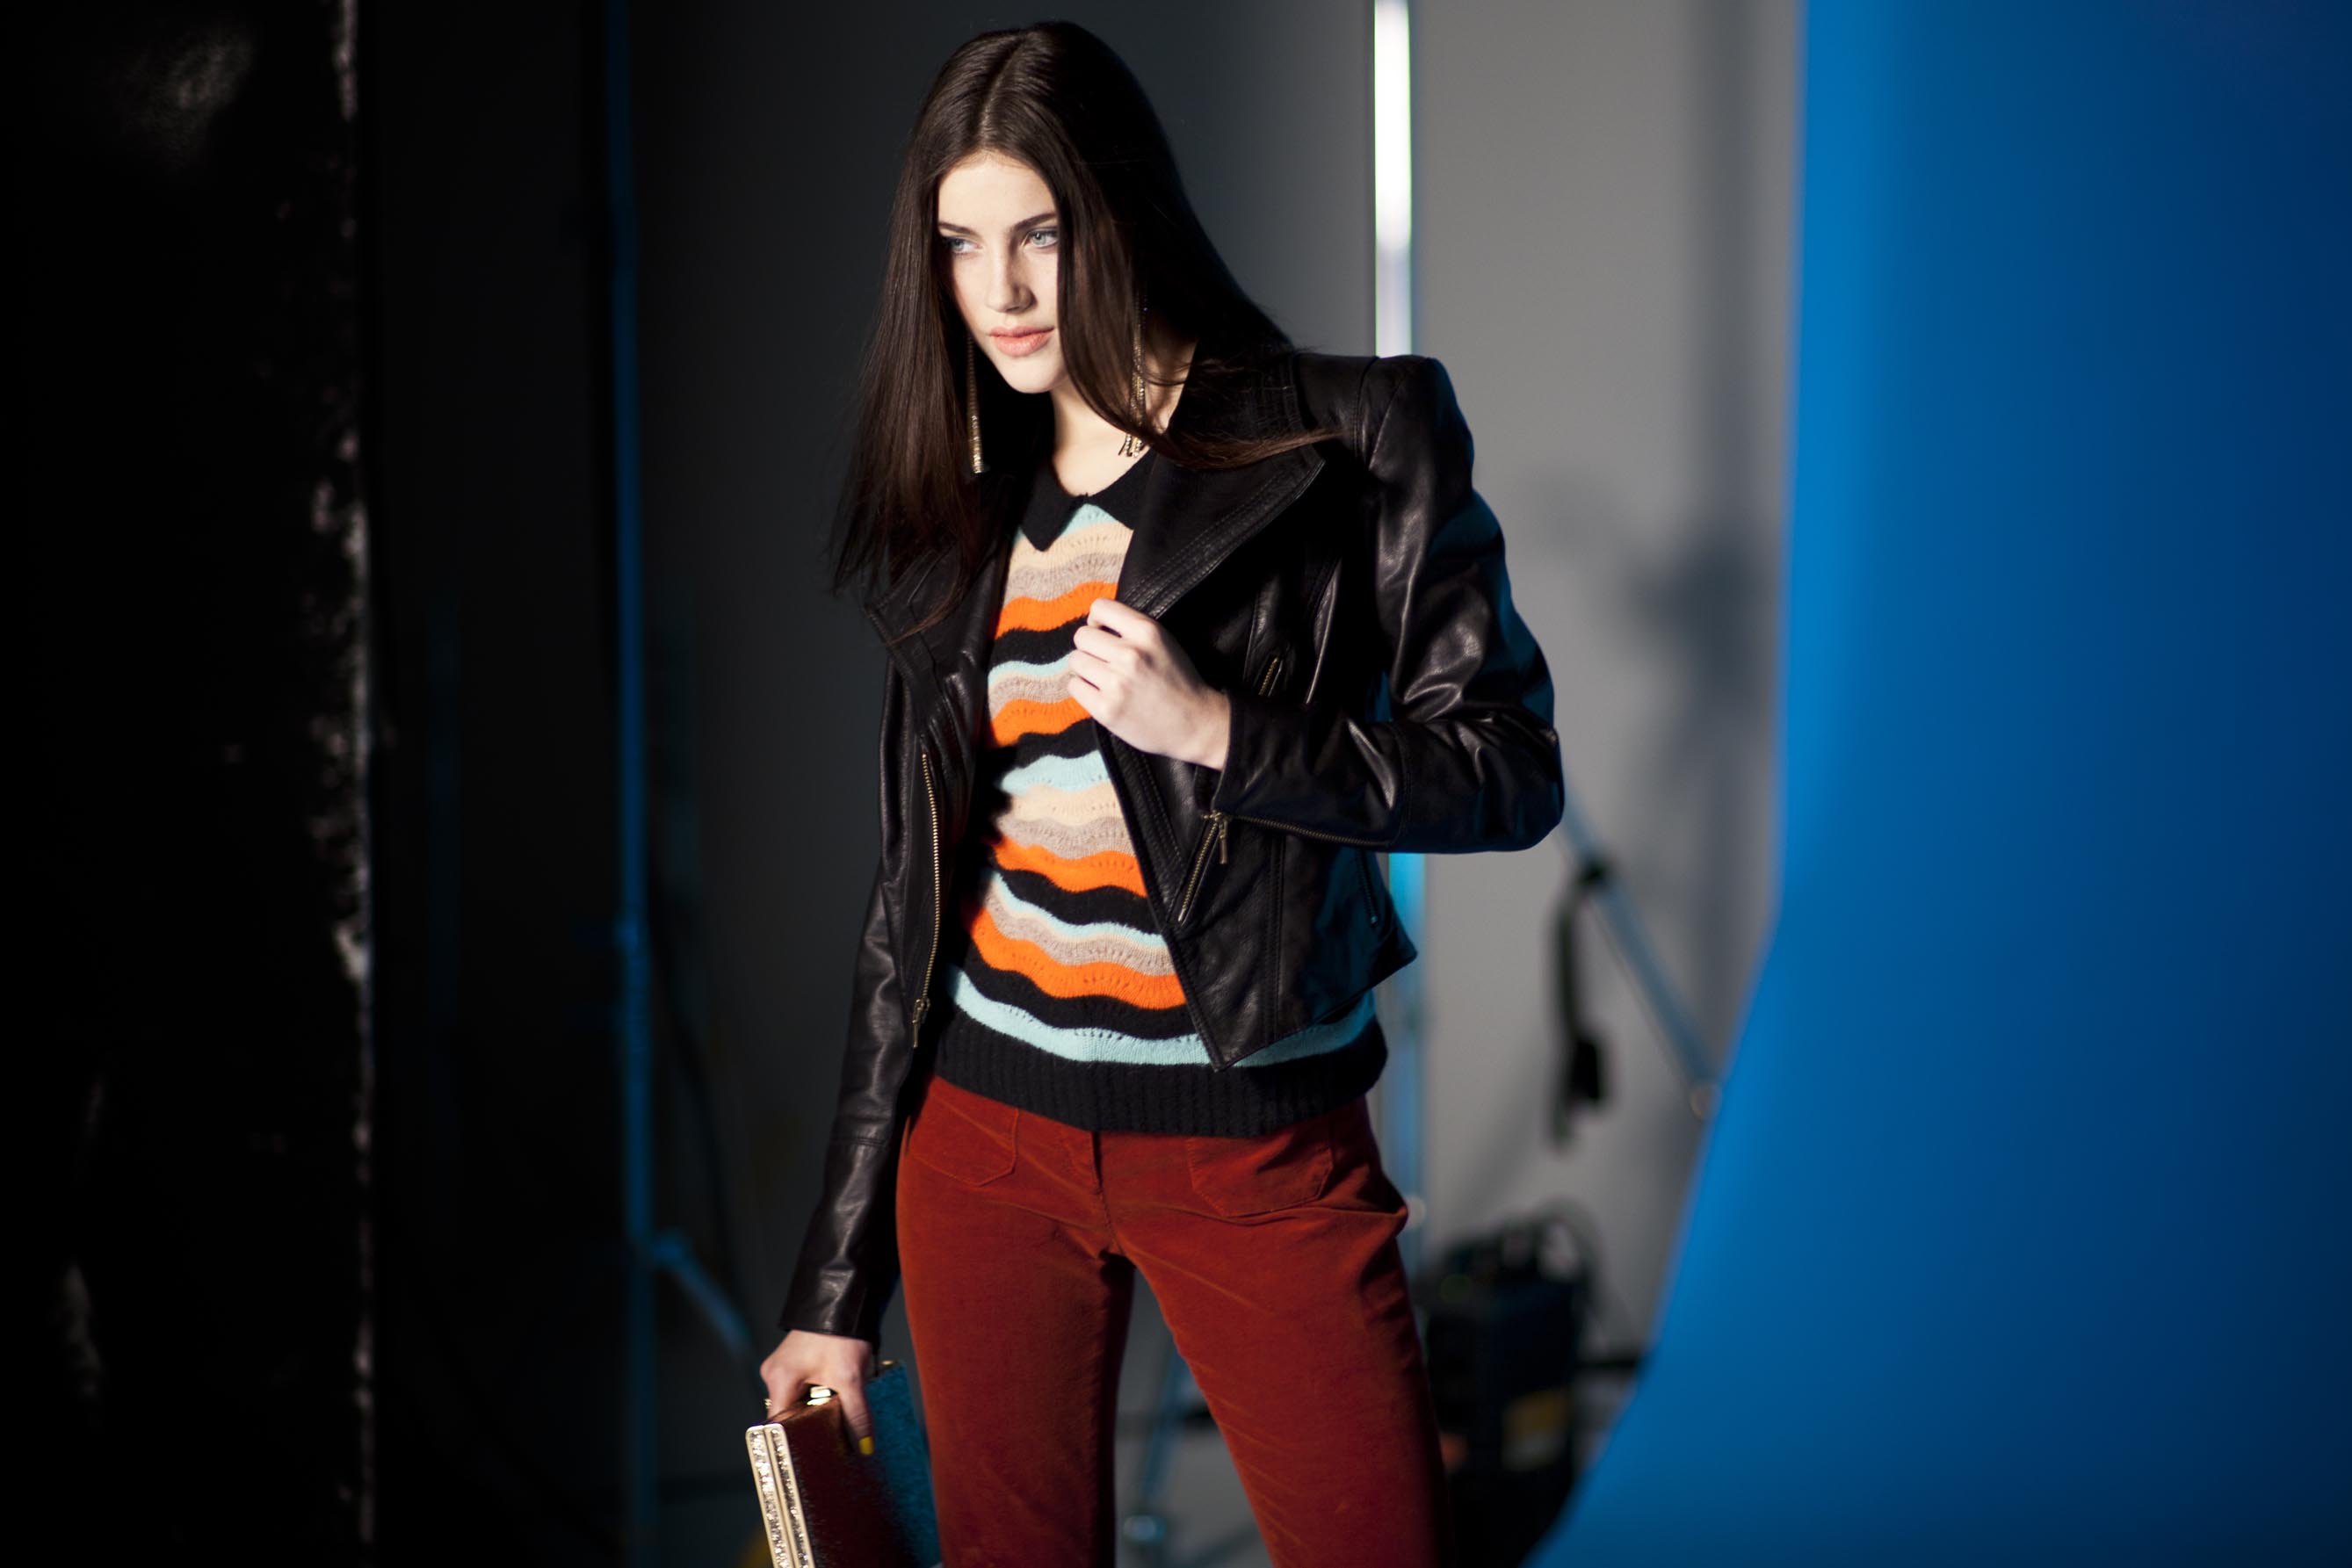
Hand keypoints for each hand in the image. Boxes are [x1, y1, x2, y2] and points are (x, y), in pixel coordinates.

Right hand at [760, 1329, 879, 1452]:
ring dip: (817, 1411)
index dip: (795, 1443)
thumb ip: (857, 1415)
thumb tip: (865, 1447)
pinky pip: (804, 1389)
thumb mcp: (851, 1378)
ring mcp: (784, 1367)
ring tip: (838, 1421)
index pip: (779, 1426)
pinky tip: (836, 1400)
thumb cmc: (842, 1334)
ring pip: (799, 1402)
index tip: (811, 1458)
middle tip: (831, 1444)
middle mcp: (774, 1374)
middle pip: (789, 1416)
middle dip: (811, 1428)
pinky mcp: (796, 1362)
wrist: (845, 1299)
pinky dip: (819, 1397)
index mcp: (779, 1380)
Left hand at [1068, 597, 1231, 768]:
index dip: (1097, 620)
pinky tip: (1102, 694)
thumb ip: (1132, 628)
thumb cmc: (1178, 681)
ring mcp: (1116, 683)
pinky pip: (1074, 686)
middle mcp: (1130, 654)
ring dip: (1086, 668)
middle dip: (1091, 647)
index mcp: (1147, 632)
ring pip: (1075, 660)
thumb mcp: (1164, 641)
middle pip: (1082, 636)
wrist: (1194, 724)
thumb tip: (1093, 623)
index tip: (1104, 633)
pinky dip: (1084, 689)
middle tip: (1105, 661)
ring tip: (1104, 679)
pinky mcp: (1105, 709)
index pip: (1099, 607)